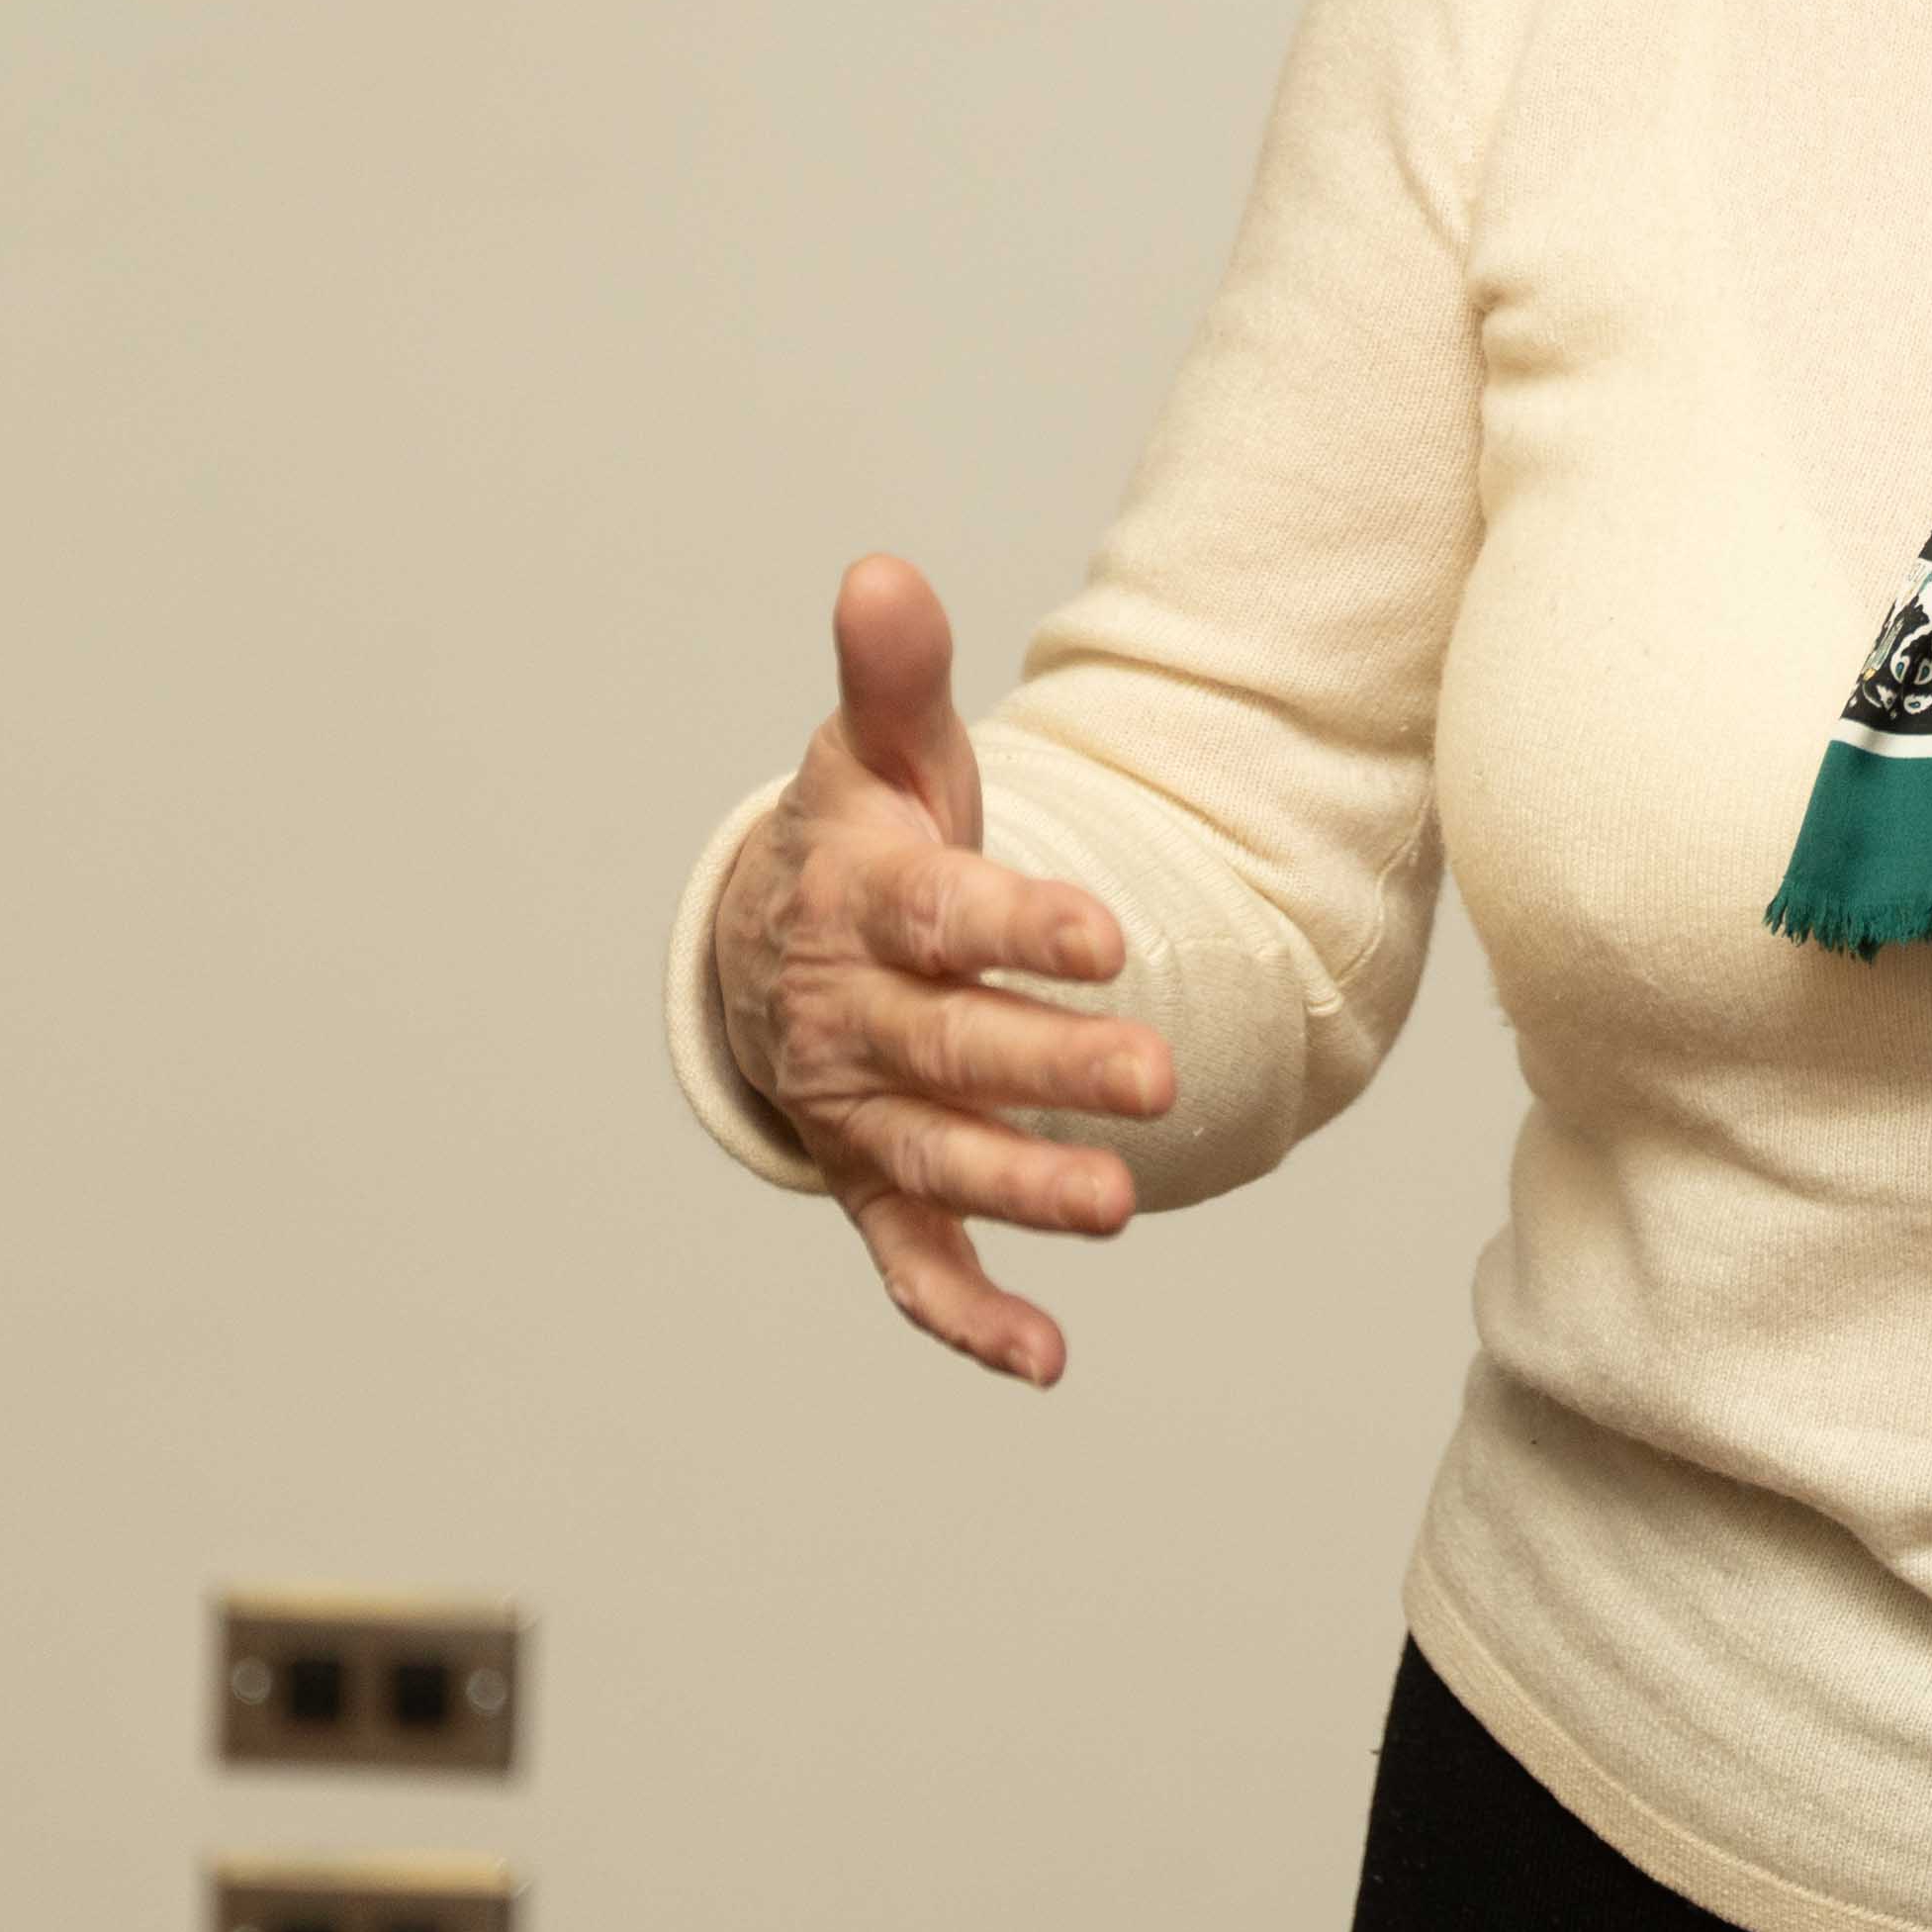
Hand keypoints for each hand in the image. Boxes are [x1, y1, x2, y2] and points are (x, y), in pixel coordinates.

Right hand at [707, 556, 1168, 1384]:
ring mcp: (863, 1112)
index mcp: (864, 903)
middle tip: (1159, 1082)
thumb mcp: (876, 751)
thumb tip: (883, 573)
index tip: (1108, 933)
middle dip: (1051, 1071)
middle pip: (955, 1050)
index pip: (942, 917)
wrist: (772, 940)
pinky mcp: (877, 1184)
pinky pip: (912, 1260)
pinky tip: (1046, 1358)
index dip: (1020, 925)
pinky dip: (968, 1313)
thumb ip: (894, 676)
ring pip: (942, 1159)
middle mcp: (855, 1021)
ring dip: (1023, 1189)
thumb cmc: (859, 834)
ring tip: (1120, 1206)